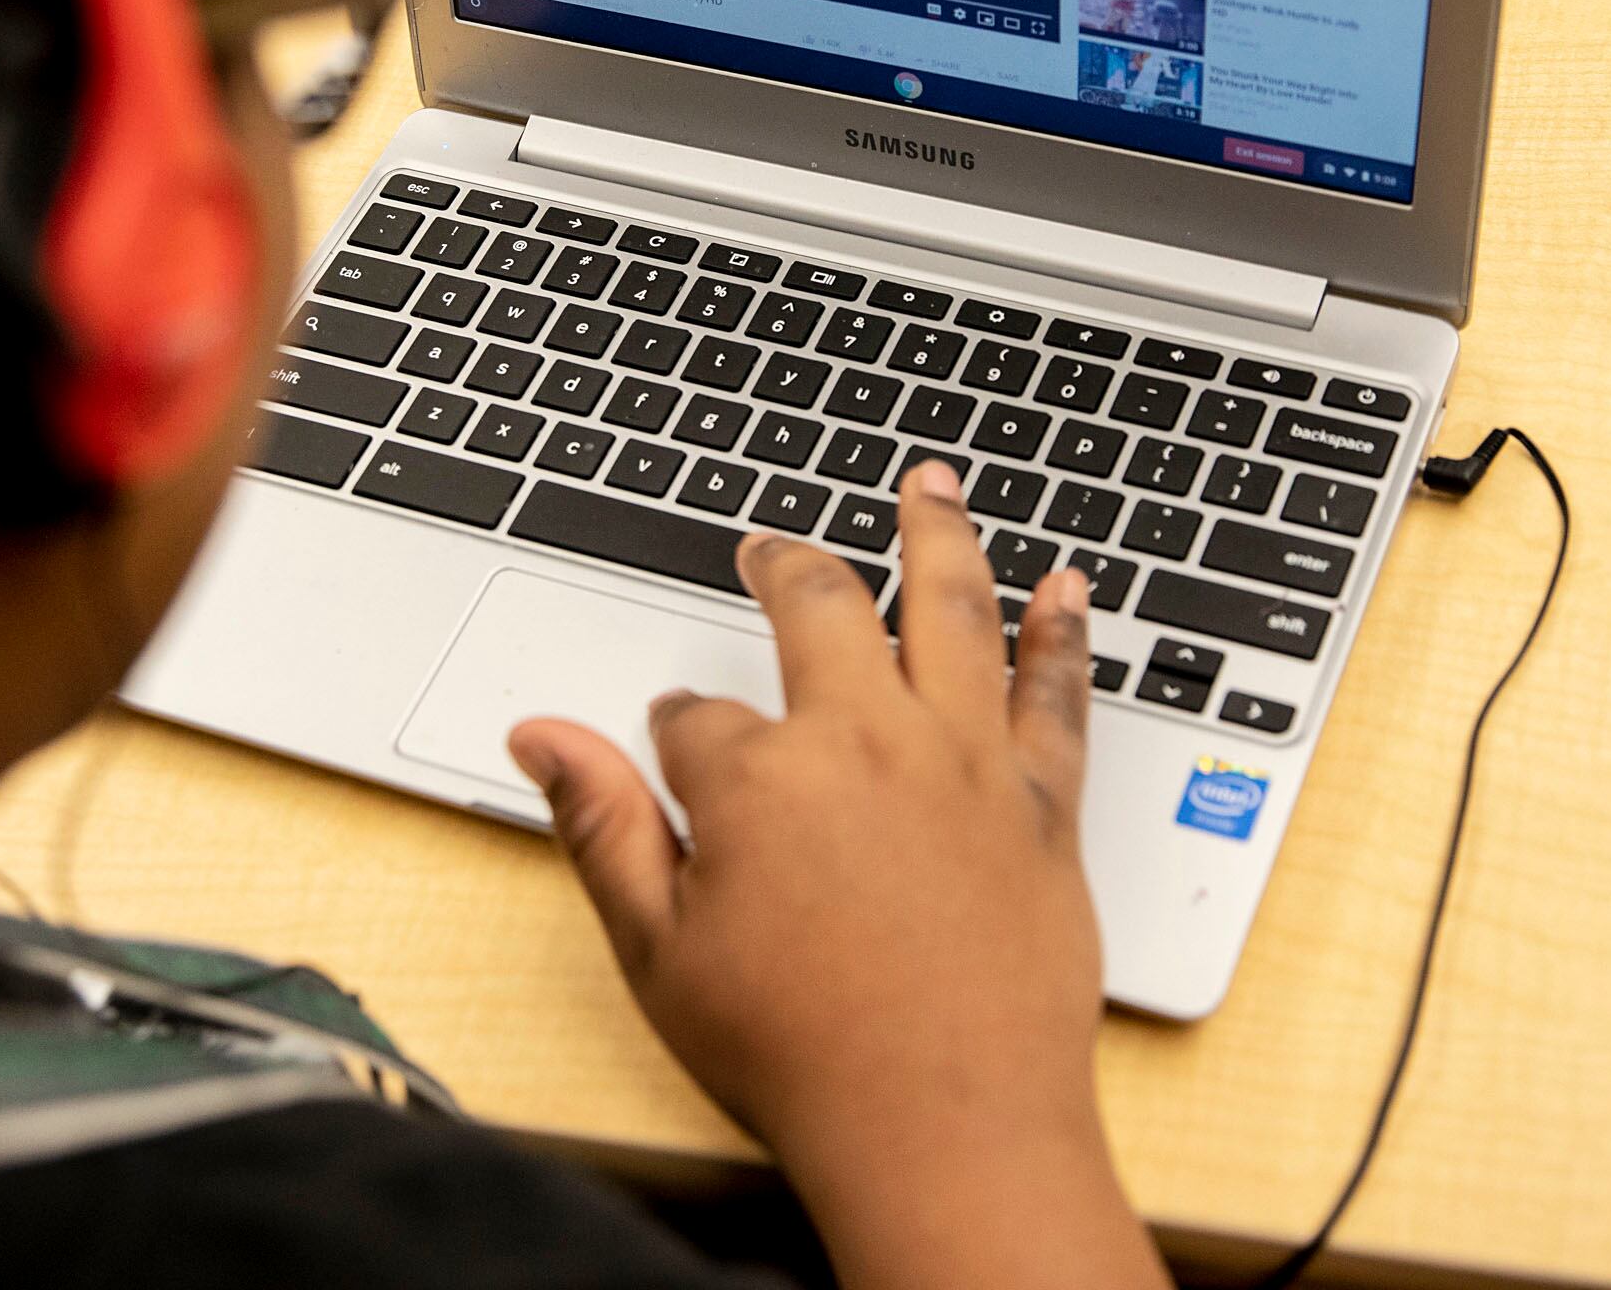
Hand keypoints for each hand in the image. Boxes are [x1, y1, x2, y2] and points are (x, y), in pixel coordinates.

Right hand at [509, 461, 1165, 1289]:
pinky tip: (1070, 588)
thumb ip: (601, 827)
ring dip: (940, 533)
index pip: (696, 715)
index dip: (678, 732)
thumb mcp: (660, 951)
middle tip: (771, 546)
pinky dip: (1065, 632)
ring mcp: (963, 762)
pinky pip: (1058, 692)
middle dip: (787, 565)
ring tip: (934, 480)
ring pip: (953, 609)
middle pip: (822, 609)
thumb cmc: (802, 1056)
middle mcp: (866, 740)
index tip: (677, 752)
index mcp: (759, 777)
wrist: (948, 1129)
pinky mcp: (1041, 801)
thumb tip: (540, 736)